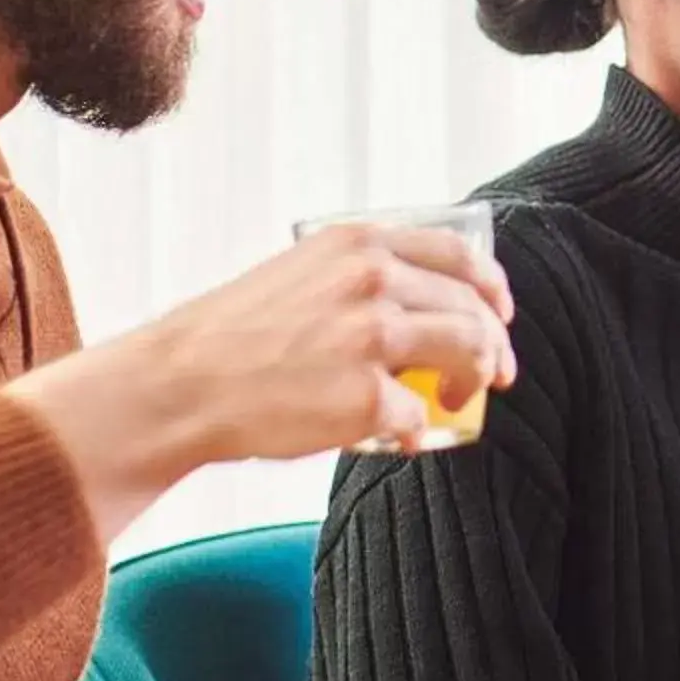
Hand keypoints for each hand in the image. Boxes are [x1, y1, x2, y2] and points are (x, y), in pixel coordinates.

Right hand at [16, 222, 516, 537]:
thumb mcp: (302, 273)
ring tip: (454, 403)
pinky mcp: (368, 395)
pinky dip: (417, 432)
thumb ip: (364, 276)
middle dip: (494, 348)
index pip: (459, 254)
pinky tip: (397, 436)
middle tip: (494, 378)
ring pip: (468, 354)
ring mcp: (373, 336)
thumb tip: (431, 306)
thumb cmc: (235, 337)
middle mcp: (373, 279)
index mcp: (358, 243)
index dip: (491, 287)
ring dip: (473, 384)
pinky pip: (421, 416)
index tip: (500, 313)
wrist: (178, 384)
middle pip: (474, 310)